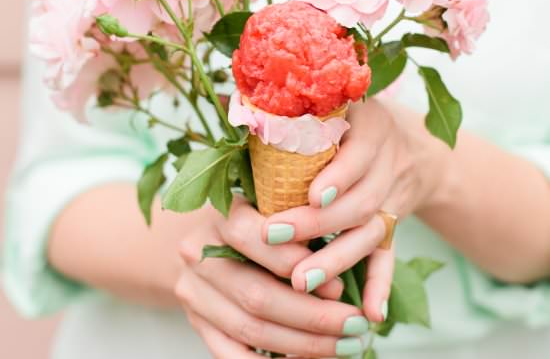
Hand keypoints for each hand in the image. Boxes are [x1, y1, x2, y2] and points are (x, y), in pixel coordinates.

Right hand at [176, 197, 371, 357]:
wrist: (195, 235)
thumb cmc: (248, 220)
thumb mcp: (268, 209)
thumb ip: (296, 232)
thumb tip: (334, 285)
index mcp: (222, 218)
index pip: (255, 238)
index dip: (298, 264)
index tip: (339, 285)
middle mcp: (200, 256)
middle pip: (257, 296)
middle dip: (313, 317)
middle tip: (354, 325)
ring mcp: (194, 292)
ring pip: (250, 329)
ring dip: (301, 345)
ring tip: (342, 345)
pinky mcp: (196, 321)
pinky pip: (230, 355)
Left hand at [260, 99, 445, 320]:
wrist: (407, 142)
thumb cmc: (354, 119)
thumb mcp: (335, 103)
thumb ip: (293, 108)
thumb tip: (234, 106)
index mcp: (372, 126)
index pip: (359, 153)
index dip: (338, 176)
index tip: (310, 196)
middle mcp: (387, 163)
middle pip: (361, 200)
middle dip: (319, 224)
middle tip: (276, 238)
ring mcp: (393, 196)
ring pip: (372, 231)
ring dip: (340, 259)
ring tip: (303, 282)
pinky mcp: (396, 222)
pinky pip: (391, 254)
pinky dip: (382, 283)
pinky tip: (372, 313)